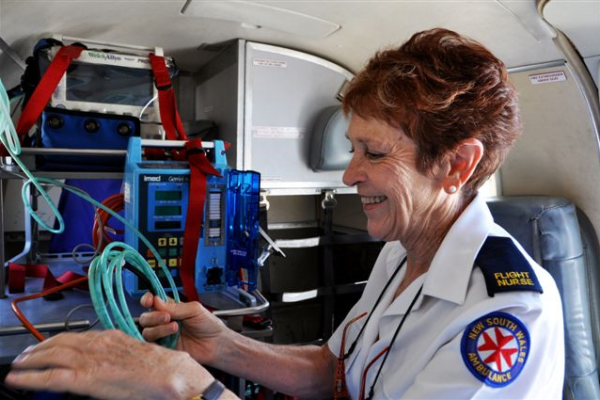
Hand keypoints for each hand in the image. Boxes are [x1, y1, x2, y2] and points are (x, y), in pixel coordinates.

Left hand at [4, 330, 218, 399]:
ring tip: (18, 366)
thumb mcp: (135, 354)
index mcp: (110, 337)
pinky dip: (30, 377)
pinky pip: (51, 376)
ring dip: (30, 361)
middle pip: (59, 342)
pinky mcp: (87, 378)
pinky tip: (18, 380)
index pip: (76, 336)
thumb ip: (117, 354)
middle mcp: (97, 344)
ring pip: (51, 355)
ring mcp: (91, 360)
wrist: (170, 373)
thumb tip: (107, 363)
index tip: (45, 346)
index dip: (56, 341)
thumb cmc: (160, 368)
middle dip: (38, 349)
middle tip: (24, 356)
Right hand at [139, 293, 227, 364]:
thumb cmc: (209, 325)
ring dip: (158, 328)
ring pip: (147, 332)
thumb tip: (156, 300)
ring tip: (175, 327)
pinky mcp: (165, 349)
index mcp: (171, 308)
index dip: (147, 300)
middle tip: (168, 317)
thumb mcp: (194, 310)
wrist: (217, 344)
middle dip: (154, 316)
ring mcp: (163, 336)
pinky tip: (170, 338)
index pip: (153, 302)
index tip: (149, 301)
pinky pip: (153, 346)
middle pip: (146, 318)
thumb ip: (175, 307)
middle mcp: (164, 321)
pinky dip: (158, 340)